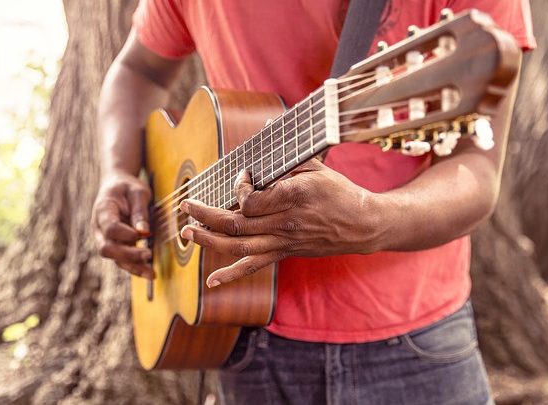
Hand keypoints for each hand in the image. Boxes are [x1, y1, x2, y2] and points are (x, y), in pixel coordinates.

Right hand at [91, 171, 153, 277]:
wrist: (116, 185)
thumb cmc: (128, 187)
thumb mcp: (138, 192)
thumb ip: (140, 211)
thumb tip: (144, 233)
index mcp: (103, 210)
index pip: (110, 228)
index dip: (125, 234)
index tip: (143, 234)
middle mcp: (99, 228)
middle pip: (107, 248)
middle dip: (128, 255)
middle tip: (148, 255)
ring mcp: (104, 239)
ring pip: (114, 259)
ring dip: (133, 267)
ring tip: (151, 274)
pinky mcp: (114, 246)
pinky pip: (122, 260)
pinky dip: (135, 267)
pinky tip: (149, 272)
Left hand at [179, 159, 383, 286]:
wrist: (361, 224)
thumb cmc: (339, 192)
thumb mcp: (315, 166)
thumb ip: (287, 155)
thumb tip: (266, 128)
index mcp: (293, 197)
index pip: (251, 200)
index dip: (237, 188)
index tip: (241, 176)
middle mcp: (284, 223)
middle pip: (236, 224)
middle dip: (205, 214)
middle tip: (186, 205)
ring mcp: (283, 242)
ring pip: (238, 246)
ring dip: (208, 240)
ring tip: (187, 232)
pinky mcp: (284, 253)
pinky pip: (254, 266)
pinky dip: (231, 275)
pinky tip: (212, 282)